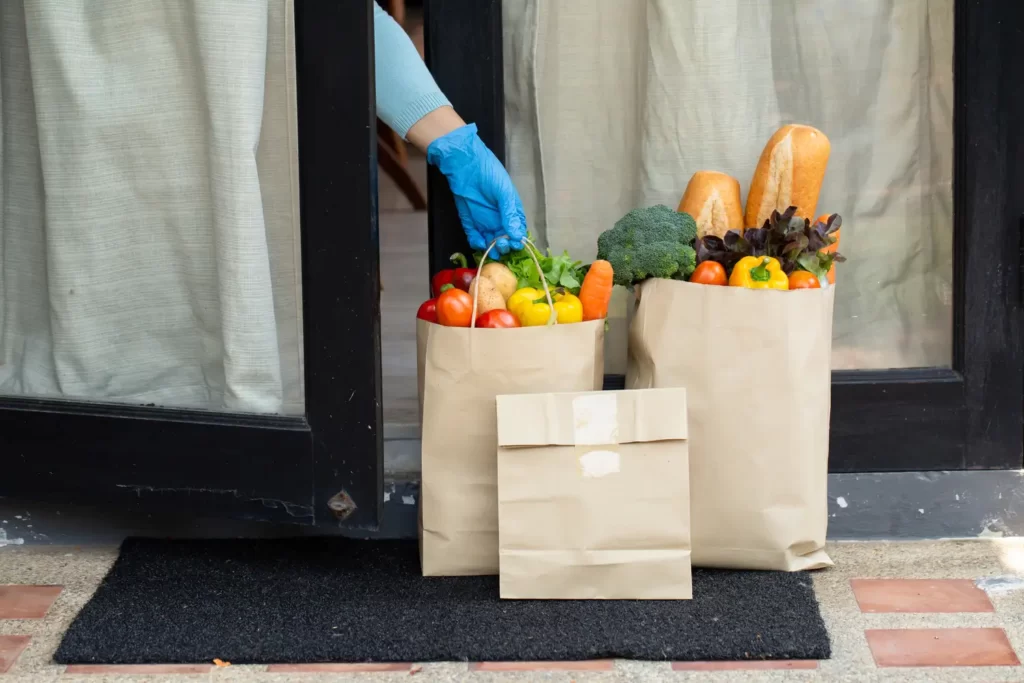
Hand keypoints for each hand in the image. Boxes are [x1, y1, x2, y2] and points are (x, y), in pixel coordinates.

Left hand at [426, 124, 526, 253]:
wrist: (466, 164)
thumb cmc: (489, 173)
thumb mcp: (504, 193)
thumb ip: (509, 214)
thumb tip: (516, 235)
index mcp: (511, 210)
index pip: (517, 230)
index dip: (517, 239)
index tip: (515, 244)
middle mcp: (499, 218)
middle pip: (504, 238)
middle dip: (504, 245)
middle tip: (502, 245)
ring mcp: (484, 220)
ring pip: (489, 240)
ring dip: (491, 247)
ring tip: (491, 250)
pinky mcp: (470, 220)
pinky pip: (474, 235)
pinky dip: (476, 241)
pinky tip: (478, 242)